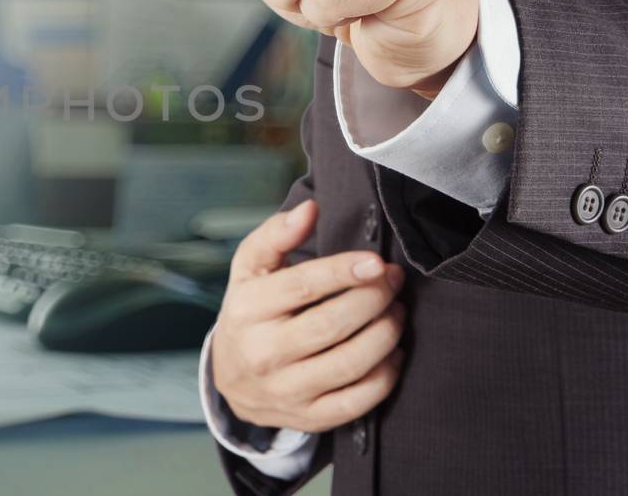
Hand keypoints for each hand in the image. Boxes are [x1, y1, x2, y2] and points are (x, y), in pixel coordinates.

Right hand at [211, 200, 405, 432]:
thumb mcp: (251, 269)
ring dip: (386, 333)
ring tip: (397, 312)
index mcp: (247, 309)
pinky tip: (393, 351)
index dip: (344, 272)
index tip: (377, 262)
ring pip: (351, 363)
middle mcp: (263, 353)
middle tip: (394, 281)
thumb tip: (309, 209)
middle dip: (374, 299)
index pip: (302, 287)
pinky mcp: (308, 417)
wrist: (231, 378)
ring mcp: (286, 390)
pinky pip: (358, 401)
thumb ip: (277, 235)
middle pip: (332, 325)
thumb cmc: (250, 312)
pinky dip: (386, 374)